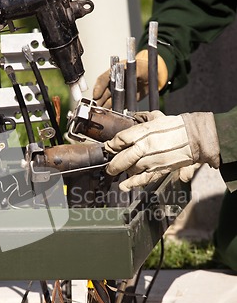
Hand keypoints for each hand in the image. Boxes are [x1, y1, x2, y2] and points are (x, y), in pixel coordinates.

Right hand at [93, 50, 168, 108]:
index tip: (96, 95)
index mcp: (115, 71)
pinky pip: (115, 107)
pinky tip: (109, 116)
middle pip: (103, 92)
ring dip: (103, 107)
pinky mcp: (122, 100)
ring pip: (107, 101)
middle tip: (95, 107)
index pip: (103, 79)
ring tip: (100, 113)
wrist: (151, 76)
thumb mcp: (140, 67)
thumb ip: (134, 70)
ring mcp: (117, 92)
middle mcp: (113, 82)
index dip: (99, 87)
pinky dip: (112, 111)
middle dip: (98, 100)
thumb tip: (127, 70)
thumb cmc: (144, 68)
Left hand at [105, 111, 219, 190]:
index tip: (108, 148)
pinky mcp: (159, 169)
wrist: (194, 137)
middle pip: (122, 158)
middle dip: (113, 163)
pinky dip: (132, 183)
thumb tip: (134, 117)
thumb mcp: (157, 117)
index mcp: (143, 132)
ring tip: (119, 171)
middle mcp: (145, 147)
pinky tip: (124, 186)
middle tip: (109, 166)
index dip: (111, 145)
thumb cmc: (176, 126)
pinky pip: (142, 179)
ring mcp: (151, 160)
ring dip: (124, 171)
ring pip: (131, 169)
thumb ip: (144, 118)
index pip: (120, 139)